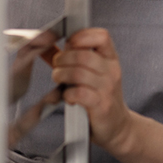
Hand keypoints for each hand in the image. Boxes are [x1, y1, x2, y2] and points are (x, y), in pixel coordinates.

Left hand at [51, 28, 131, 152]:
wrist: (118, 126)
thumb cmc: (101, 98)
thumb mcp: (91, 73)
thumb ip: (69, 58)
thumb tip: (45, 46)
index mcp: (111, 59)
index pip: (101, 36)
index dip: (82, 36)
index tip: (69, 45)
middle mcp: (112, 71)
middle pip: (83, 55)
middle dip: (62, 59)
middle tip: (57, 67)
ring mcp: (108, 88)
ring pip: (78, 73)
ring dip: (61, 75)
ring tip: (59, 81)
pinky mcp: (101, 105)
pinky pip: (79, 93)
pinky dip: (67, 94)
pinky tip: (68, 97)